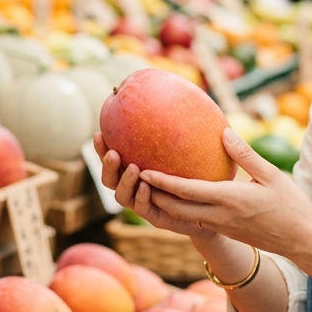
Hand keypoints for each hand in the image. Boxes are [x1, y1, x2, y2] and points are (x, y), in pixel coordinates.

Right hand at [93, 132, 217, 242]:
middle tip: (114, 152)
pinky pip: (143, 208)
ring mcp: (144, 203)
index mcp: (137, 169)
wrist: (211, 207)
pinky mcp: (156, 217)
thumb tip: (184, 94)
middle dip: (107, 165)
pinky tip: (147, 186)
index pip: (114, 158)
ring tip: (134, 168)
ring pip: (121, 196)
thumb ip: (184, 129)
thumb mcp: (193, 150)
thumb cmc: (200, 175)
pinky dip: (141, 197)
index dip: (103, 148)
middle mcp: (135, 186)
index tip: (100, 133)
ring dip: (124, 181)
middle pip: (110, 178)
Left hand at [134, 128, 311, 277]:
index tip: (142, 169)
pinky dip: (178, 209)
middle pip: (175, 208)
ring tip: (147, 186)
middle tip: (134, 176)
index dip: (162, 182)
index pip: (187, 191)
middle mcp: (219, 216)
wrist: (302, 242)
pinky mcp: (225, 230)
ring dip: (162, 204)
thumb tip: (223, 131)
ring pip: (182, 217)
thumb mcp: (272, 175)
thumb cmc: (291, 206)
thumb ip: (245, 154)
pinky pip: (194, 220)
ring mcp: (221, 226)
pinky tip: (175, 196)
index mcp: (229, 200)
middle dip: (152, 194)